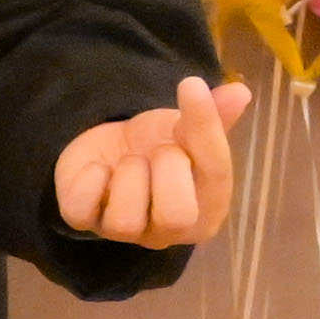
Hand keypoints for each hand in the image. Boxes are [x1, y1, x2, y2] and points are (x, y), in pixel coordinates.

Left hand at [52, 74, 253, 248]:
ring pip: (126, 220)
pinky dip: (89, 180)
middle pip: (177, 216)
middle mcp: (167, 233)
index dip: (204, 127)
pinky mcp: (82, 220)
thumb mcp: (189, 130)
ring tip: (130, 161)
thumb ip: (215, 117)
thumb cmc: (160, 147)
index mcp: (207, 211)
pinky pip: (80, 211)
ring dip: (128, 175)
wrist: (112, 151)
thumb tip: (239, 92)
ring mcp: (123, 233)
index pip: (217, 175)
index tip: (190, 85)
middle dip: (167, 166)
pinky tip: (100, 168)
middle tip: (160, 149)